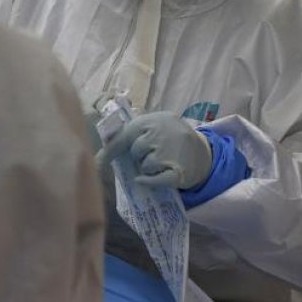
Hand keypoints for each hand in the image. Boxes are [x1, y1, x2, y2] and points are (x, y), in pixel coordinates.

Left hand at [96, 111, 211, 188]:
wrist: (204, 152)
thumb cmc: (171, 138)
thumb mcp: (154, 126)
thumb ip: (132, 133)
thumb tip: (100, 153)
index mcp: (153, 120)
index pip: (126, 135)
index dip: (111, 149)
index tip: (97, 162)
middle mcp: (162, 134)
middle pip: (135, 151)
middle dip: (139, 156)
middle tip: (151, 154)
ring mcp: (171, 153)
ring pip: (144, 166)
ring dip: (147, 168)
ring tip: (161, 163)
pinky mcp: (178, 172)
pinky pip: (155, 180)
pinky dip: (148, 181)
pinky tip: (143, 180)